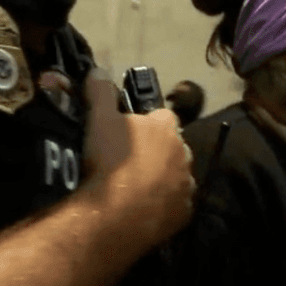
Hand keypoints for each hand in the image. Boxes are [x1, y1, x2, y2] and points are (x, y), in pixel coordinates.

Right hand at [78, 68, 195, 247]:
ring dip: (162, 178)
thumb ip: (101, 92)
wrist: (115, 214)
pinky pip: (175, 204)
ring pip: (176, 176)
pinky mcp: (184, 213)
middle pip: (172, 147)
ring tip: (135, 188)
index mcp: (166, 127)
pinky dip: (163, 205)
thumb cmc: (109, 161)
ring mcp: (187, 185)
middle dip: (157, 151)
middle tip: (130, 163)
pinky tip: (143, 209)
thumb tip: (98, 71)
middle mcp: (184, 153)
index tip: (129, 133)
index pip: (162, 116)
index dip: (145, 123)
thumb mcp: (98, 119)